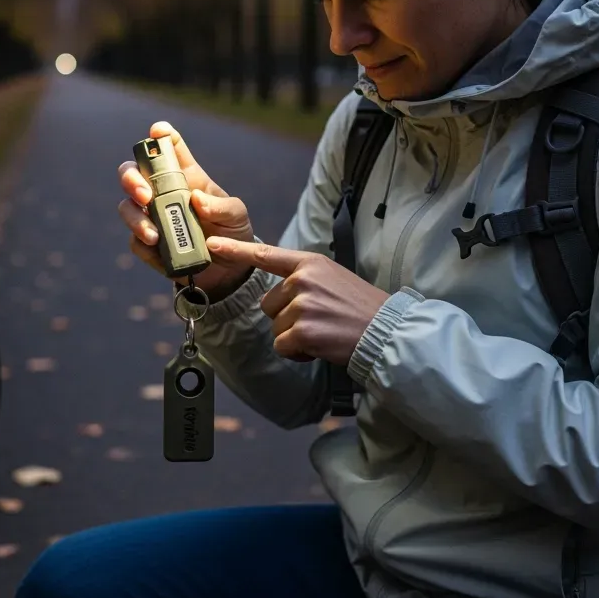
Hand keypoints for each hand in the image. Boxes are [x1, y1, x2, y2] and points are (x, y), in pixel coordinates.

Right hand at [118, 121, 255, 300]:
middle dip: (131, 178)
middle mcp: (163, 193)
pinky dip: (142, 244)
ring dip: (134, 218)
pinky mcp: (148, 246)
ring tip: (153, 235)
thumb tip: (197, 199)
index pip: (169, 148)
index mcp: (186, 177)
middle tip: (144, 194)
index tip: (158, 131)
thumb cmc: (232, 233)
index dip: (161, 135)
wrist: (229, 271)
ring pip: (126, 207)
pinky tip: (156, 250)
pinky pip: (134, 242)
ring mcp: (152, 219)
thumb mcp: (236, 215)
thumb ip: (222, 206)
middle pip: (132, 173)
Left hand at [206, 236, 390, 365]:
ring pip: (276, 327)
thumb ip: (304, 279)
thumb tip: (279, 294)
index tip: (212, 244)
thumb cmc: (361, 308)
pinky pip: (282, 346)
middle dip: (288, 318)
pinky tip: (321, 347)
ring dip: (295, 337)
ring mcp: (302, 304)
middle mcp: (302, 280)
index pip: (266, 255)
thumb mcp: (333, 279)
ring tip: (324, 332)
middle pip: (269, 304)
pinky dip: (298, 353)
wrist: (387, 332)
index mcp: (310, 263)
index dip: (235, 250)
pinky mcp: (303, 330)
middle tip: (320, 321)